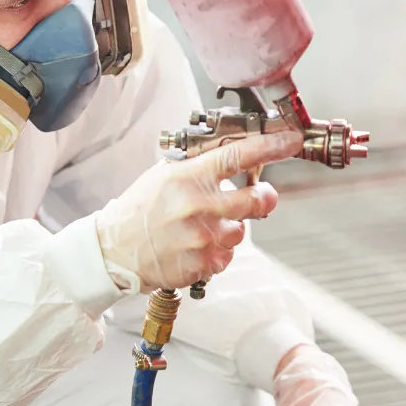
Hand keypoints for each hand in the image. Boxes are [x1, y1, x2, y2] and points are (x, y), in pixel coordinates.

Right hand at [94, 131, 303, 291]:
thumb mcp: (164, 175)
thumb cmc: (138, 210)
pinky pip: (227, 256)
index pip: (239, 155)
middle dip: (264, 198)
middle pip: (257, 201)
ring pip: (241, 232)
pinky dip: (217, 252)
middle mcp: (199, 206)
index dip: (271, 147)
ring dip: (230, 229)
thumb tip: (234, 155)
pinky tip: (195, 247)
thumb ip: (199, 167)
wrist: (113, 251)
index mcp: (189, 177)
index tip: (291, 141)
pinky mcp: (202, 264)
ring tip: (201, 228)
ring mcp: (202, 238)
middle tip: (261, 197)